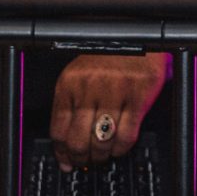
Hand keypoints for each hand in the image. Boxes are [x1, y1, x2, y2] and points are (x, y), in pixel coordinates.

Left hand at [49, 52, 169, 166]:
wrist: (134, 34)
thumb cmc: (106, 56)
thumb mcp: (78, 75)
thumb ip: (71, 104)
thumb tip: (65, 142)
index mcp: (69, 83)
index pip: (58, 128)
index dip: (61, 151)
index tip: (65, 161)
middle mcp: (89, 88)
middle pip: (78, 139)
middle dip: (80, 157)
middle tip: (85, 162)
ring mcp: (114, 93)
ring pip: (101, 140)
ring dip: (101, 156)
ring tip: (102, 157)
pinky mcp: (138, 97)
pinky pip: (127, 135)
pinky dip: (121, 149)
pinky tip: (118, 149)